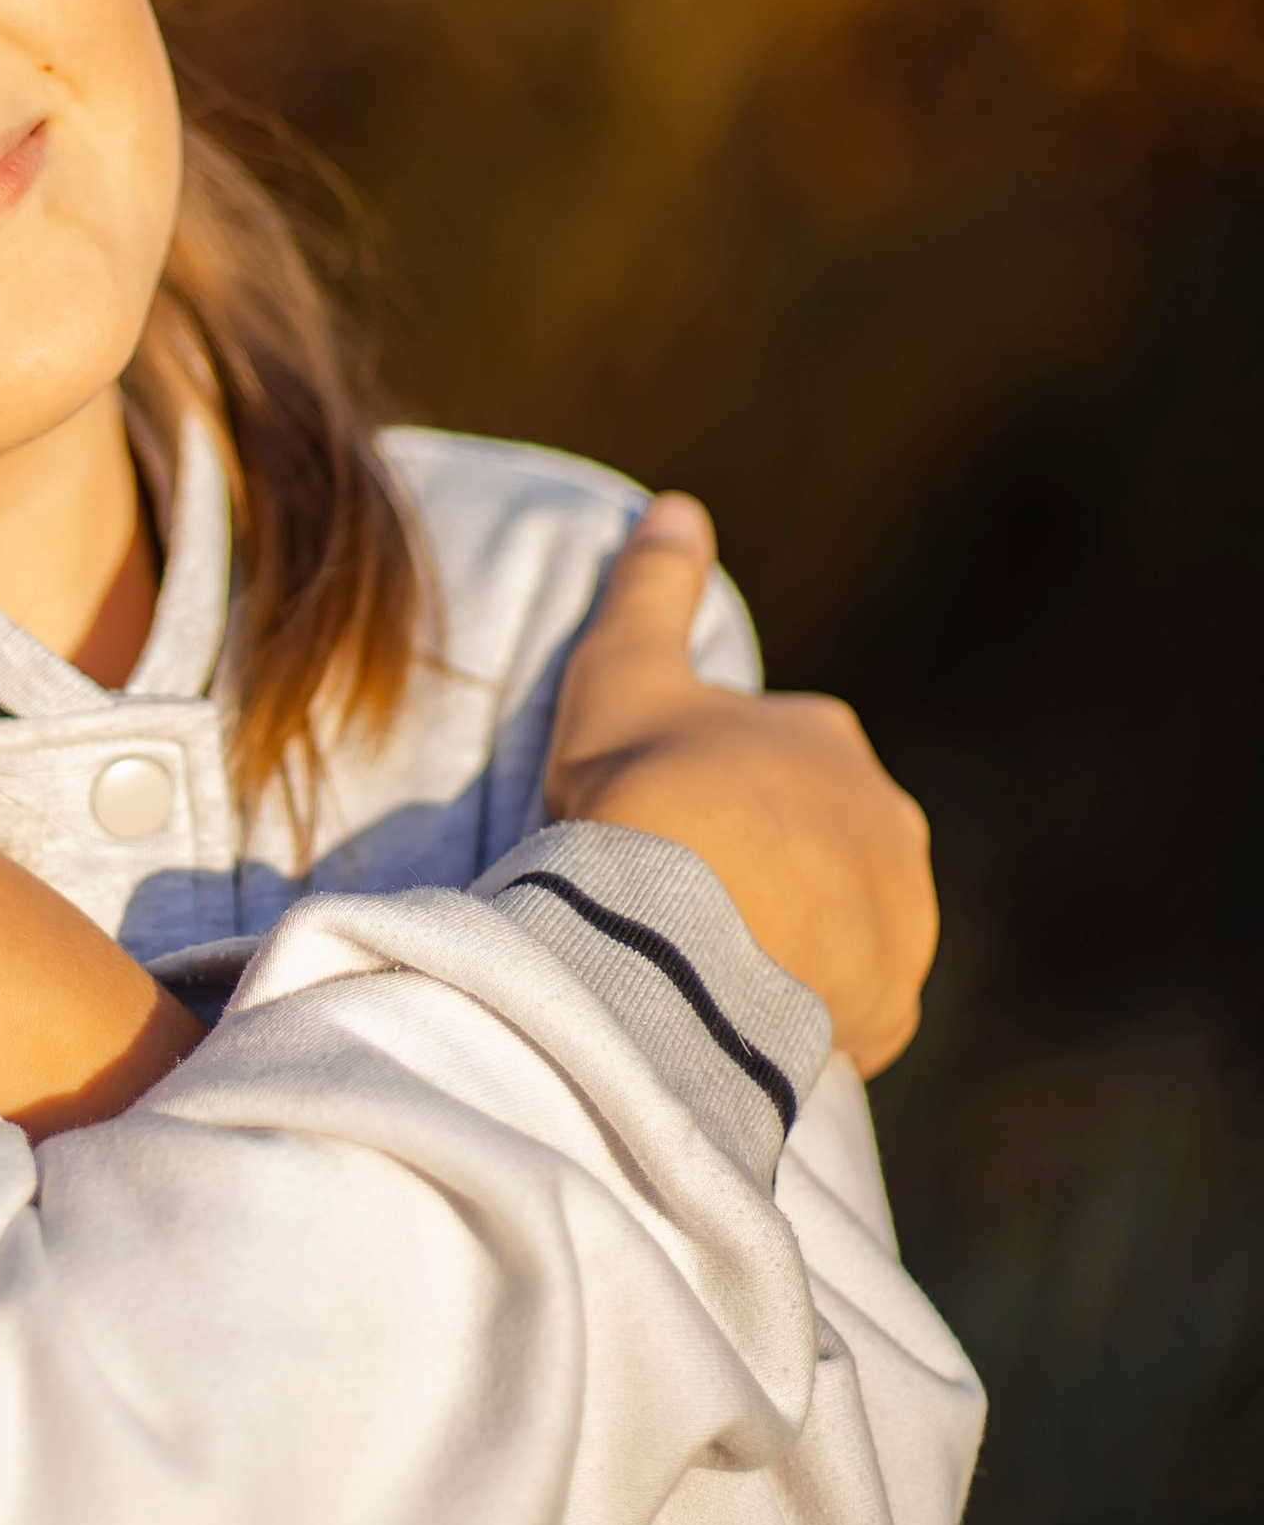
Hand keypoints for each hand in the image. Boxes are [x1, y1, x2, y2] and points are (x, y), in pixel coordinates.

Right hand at [544, 496, 935, 1075]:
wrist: (679, 931)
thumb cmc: (645, 789)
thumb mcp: (623, 670)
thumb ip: (653, 588)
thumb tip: (679, 504)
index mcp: (828, 740)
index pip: (782, 759)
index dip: (718, 790)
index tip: (666, 822)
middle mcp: (888, 822)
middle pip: (824, 845)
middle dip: (771, 868)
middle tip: (683, 901)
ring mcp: (900, 920)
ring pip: (846, 927)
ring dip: (798, 942)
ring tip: (711, 969)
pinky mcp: (893, 1006)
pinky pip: (853, 1009)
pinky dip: (811, 1012)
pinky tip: (746, 1020)